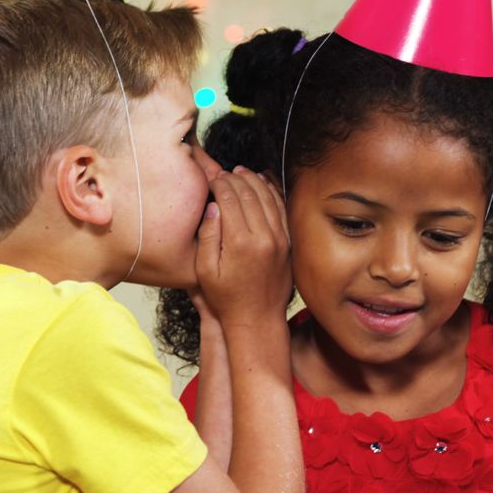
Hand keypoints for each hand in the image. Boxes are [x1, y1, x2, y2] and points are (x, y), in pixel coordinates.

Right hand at [195, 166, 289, 328]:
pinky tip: (262, 183)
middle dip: (234, 178)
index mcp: (239, 243)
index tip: (211, 180)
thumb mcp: (205, 271)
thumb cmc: (227, 299)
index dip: (218, 184)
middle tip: (223, 174)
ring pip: (267, 196)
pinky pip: (281, 209)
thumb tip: (213, 206)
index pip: (228, 198)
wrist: (257, 319)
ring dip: (254, 180)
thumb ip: (208, 236)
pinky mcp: (288, 243)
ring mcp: (279, 239)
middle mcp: (263, 237)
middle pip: (249, 193)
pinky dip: (272, 192)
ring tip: (241, 173)